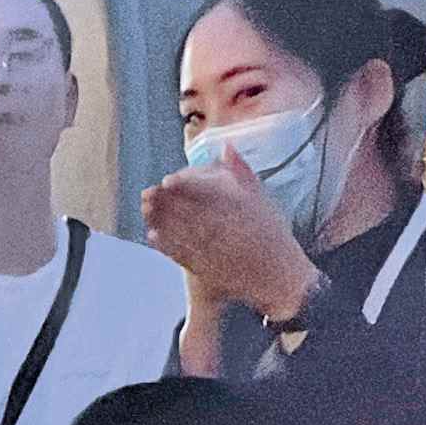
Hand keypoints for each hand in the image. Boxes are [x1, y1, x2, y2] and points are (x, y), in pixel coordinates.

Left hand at [141, 148, 322, 320]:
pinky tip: (152, 235)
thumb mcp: (263, 201)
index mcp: (241, 209)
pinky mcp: (208, 270)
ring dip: (160, 221)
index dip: (185, 185)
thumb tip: (226, 146)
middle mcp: (227, 229)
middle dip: (165, 201)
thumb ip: (242, 174)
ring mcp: (216, 251)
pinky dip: (166, 245)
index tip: (167, 180)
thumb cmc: (273, 236)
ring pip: (182, 232)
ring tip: (145, 210)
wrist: (280, 278)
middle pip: (189, 212)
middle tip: (147, 193)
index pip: (208, 193)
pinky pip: (182, 256)